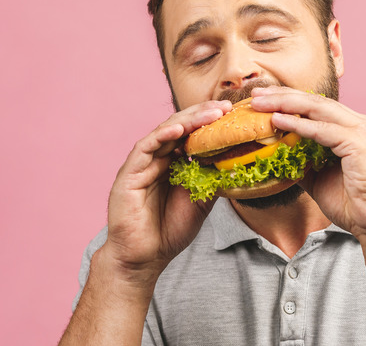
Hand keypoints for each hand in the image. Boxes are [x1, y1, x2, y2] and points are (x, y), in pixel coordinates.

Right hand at [103, 99, 232, 282]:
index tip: (233, 114)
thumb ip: (213, 180)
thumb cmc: (170, 231)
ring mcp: (142, 164)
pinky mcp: (129, 173)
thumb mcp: (201, 201)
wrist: (146, 258)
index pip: (192, 135)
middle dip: (203, 115)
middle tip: (226, 107)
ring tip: (211, 114)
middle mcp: (157, 159)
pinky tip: (180, 130)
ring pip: (165, 132)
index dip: (210, 123)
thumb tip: (236, 162)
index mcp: (172, 163)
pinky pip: (145, 148)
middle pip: (180, 127)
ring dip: (188, 121)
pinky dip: (162, 136)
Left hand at [250, 87, 365, 239]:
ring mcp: (362, 131)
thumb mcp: (319, 178)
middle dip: (282, 95)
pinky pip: (323, 130)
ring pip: (317, 109)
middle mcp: (359, 124)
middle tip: (256, 94)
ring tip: (260, 103)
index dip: (288, 99)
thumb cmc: (355, 204)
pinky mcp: (359, 144)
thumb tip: (275, 157)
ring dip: (285, 104)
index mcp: (352, 128)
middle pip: (315, 101)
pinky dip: (299, 124)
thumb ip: (301, 162)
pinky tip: (278, 121)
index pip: (316, 106)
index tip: (262, 99)